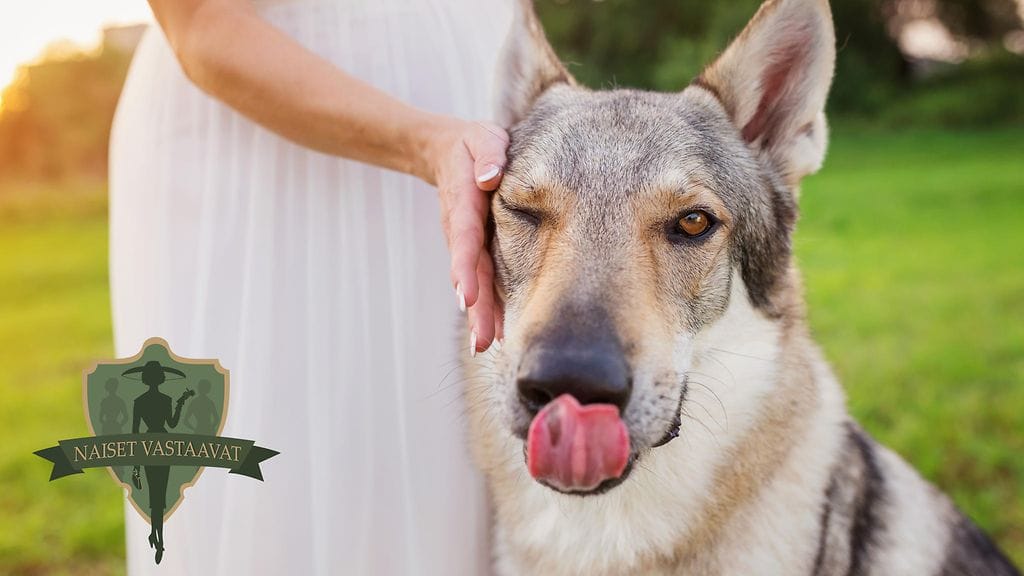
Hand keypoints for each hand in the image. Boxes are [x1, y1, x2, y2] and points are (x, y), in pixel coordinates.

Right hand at [421, 118, 508, 355]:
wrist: (445, 151)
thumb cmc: (474, 144)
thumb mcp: (483, 138)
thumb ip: (489, 154)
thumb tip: (491, 177)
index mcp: (465, 202)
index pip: (465, 238)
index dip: (464, 268)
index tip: (466, 296)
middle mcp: (461, 228)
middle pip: (468, 271)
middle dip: (475, 307)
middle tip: (481, 342)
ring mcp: (465, 241)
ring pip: (473, 280)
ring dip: (479, 314)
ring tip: (485, 346)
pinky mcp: (473, 248)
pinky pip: (480, 279)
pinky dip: (486, 305)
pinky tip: (495, 332)